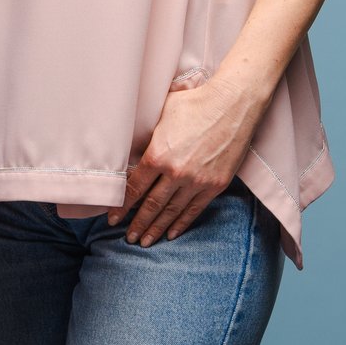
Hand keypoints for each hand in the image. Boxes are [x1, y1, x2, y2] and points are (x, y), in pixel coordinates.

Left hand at [112, 75, 264, 245]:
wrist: (233, 104)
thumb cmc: (193, 102)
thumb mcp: (161, 116)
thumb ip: (147, 136)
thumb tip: (132, 146)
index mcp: (158, 155)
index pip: (134, 188)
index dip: (122, 206)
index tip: (112, 218)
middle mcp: (177, 172)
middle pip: (152, 204)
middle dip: (137, 223)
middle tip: (127, 237)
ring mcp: (198, 181)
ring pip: (172, 211)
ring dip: (157, 228)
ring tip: (145, 241)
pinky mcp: (216, 184)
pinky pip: (195, 209)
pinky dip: (182, 222)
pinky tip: (171, 233)